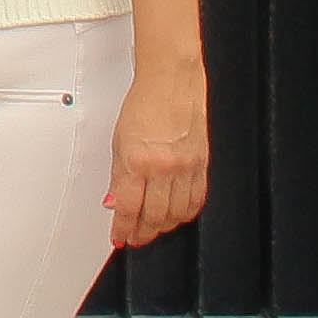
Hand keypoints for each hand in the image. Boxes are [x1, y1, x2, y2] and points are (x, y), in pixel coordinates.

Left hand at [107, 60, 209, 247]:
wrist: (172, 81)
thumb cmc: (145, 103)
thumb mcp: (118, 140)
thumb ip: (118, 176)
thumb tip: (114, 202)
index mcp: (138, 160)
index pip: (129, 208)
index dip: (123, 228)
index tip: (119, 236)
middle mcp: (164, 167)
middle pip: (155, 216)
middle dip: (143, 232)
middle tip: (135, 236)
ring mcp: (187, 167)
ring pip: (177, 213)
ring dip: (164, 226)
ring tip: (154, 228)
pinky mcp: (202, 163)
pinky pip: (197, 198)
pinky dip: (186, 212)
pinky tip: (177, 214)